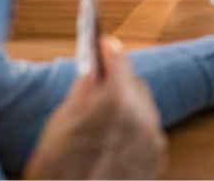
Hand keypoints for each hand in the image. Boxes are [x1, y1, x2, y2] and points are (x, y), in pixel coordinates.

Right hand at [23, 38, 166, 179]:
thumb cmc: (57, 165)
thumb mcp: (63, 117)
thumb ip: (86, 87)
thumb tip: (96, 67)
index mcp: (115, 100)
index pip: (118, 60)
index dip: (107, 53)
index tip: (102, 47)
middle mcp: (140, 116)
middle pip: (134, 83)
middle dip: (119, 82)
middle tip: (101, 83)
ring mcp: (151, 139)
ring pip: (144, 107)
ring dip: (128, 107)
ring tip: (106, 115)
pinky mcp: (157, 159)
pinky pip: (148, 131)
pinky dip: (135, 131)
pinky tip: (115, 139)